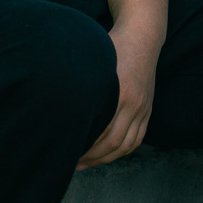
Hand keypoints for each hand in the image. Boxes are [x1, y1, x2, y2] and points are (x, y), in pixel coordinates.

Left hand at [77, 23, 159, 167]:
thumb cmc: (113, 47)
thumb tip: (54, 104)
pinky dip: (123, 151)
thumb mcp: (94, 61)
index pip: (101, 131)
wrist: (143, 38)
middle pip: (114, 142)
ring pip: (127, 145)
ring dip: (106, 158)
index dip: (84, 145)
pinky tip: (107, 155)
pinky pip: (138, 139)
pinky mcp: (148, 109)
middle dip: (92, 157)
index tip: (67, 151)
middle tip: (72, 163)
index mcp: (120, 92)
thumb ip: (79, 83)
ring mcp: (143, 108)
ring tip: (87, 163)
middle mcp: (134, 103)